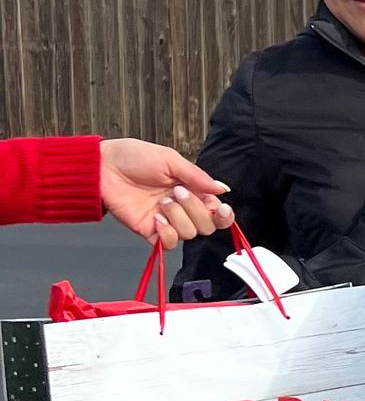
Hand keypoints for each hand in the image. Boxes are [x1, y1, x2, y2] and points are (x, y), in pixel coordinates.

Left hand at [99, 140, 232, 247]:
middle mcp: (182, 207)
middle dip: (196, 210)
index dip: (223, 215)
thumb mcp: (170, 159)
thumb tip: (222, 189)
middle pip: (206, 225)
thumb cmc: (134, 157)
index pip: (216, 210)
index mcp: (191, 189)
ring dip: (178, 218)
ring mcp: (167, 220)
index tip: (221, 209)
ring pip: (189, 234)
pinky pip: (168, 243)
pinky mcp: (150, 230)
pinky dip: (167, 233)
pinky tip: (156, 218)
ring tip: (161, 202)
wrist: (104, 166)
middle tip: (176, 192)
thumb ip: (197, 176)